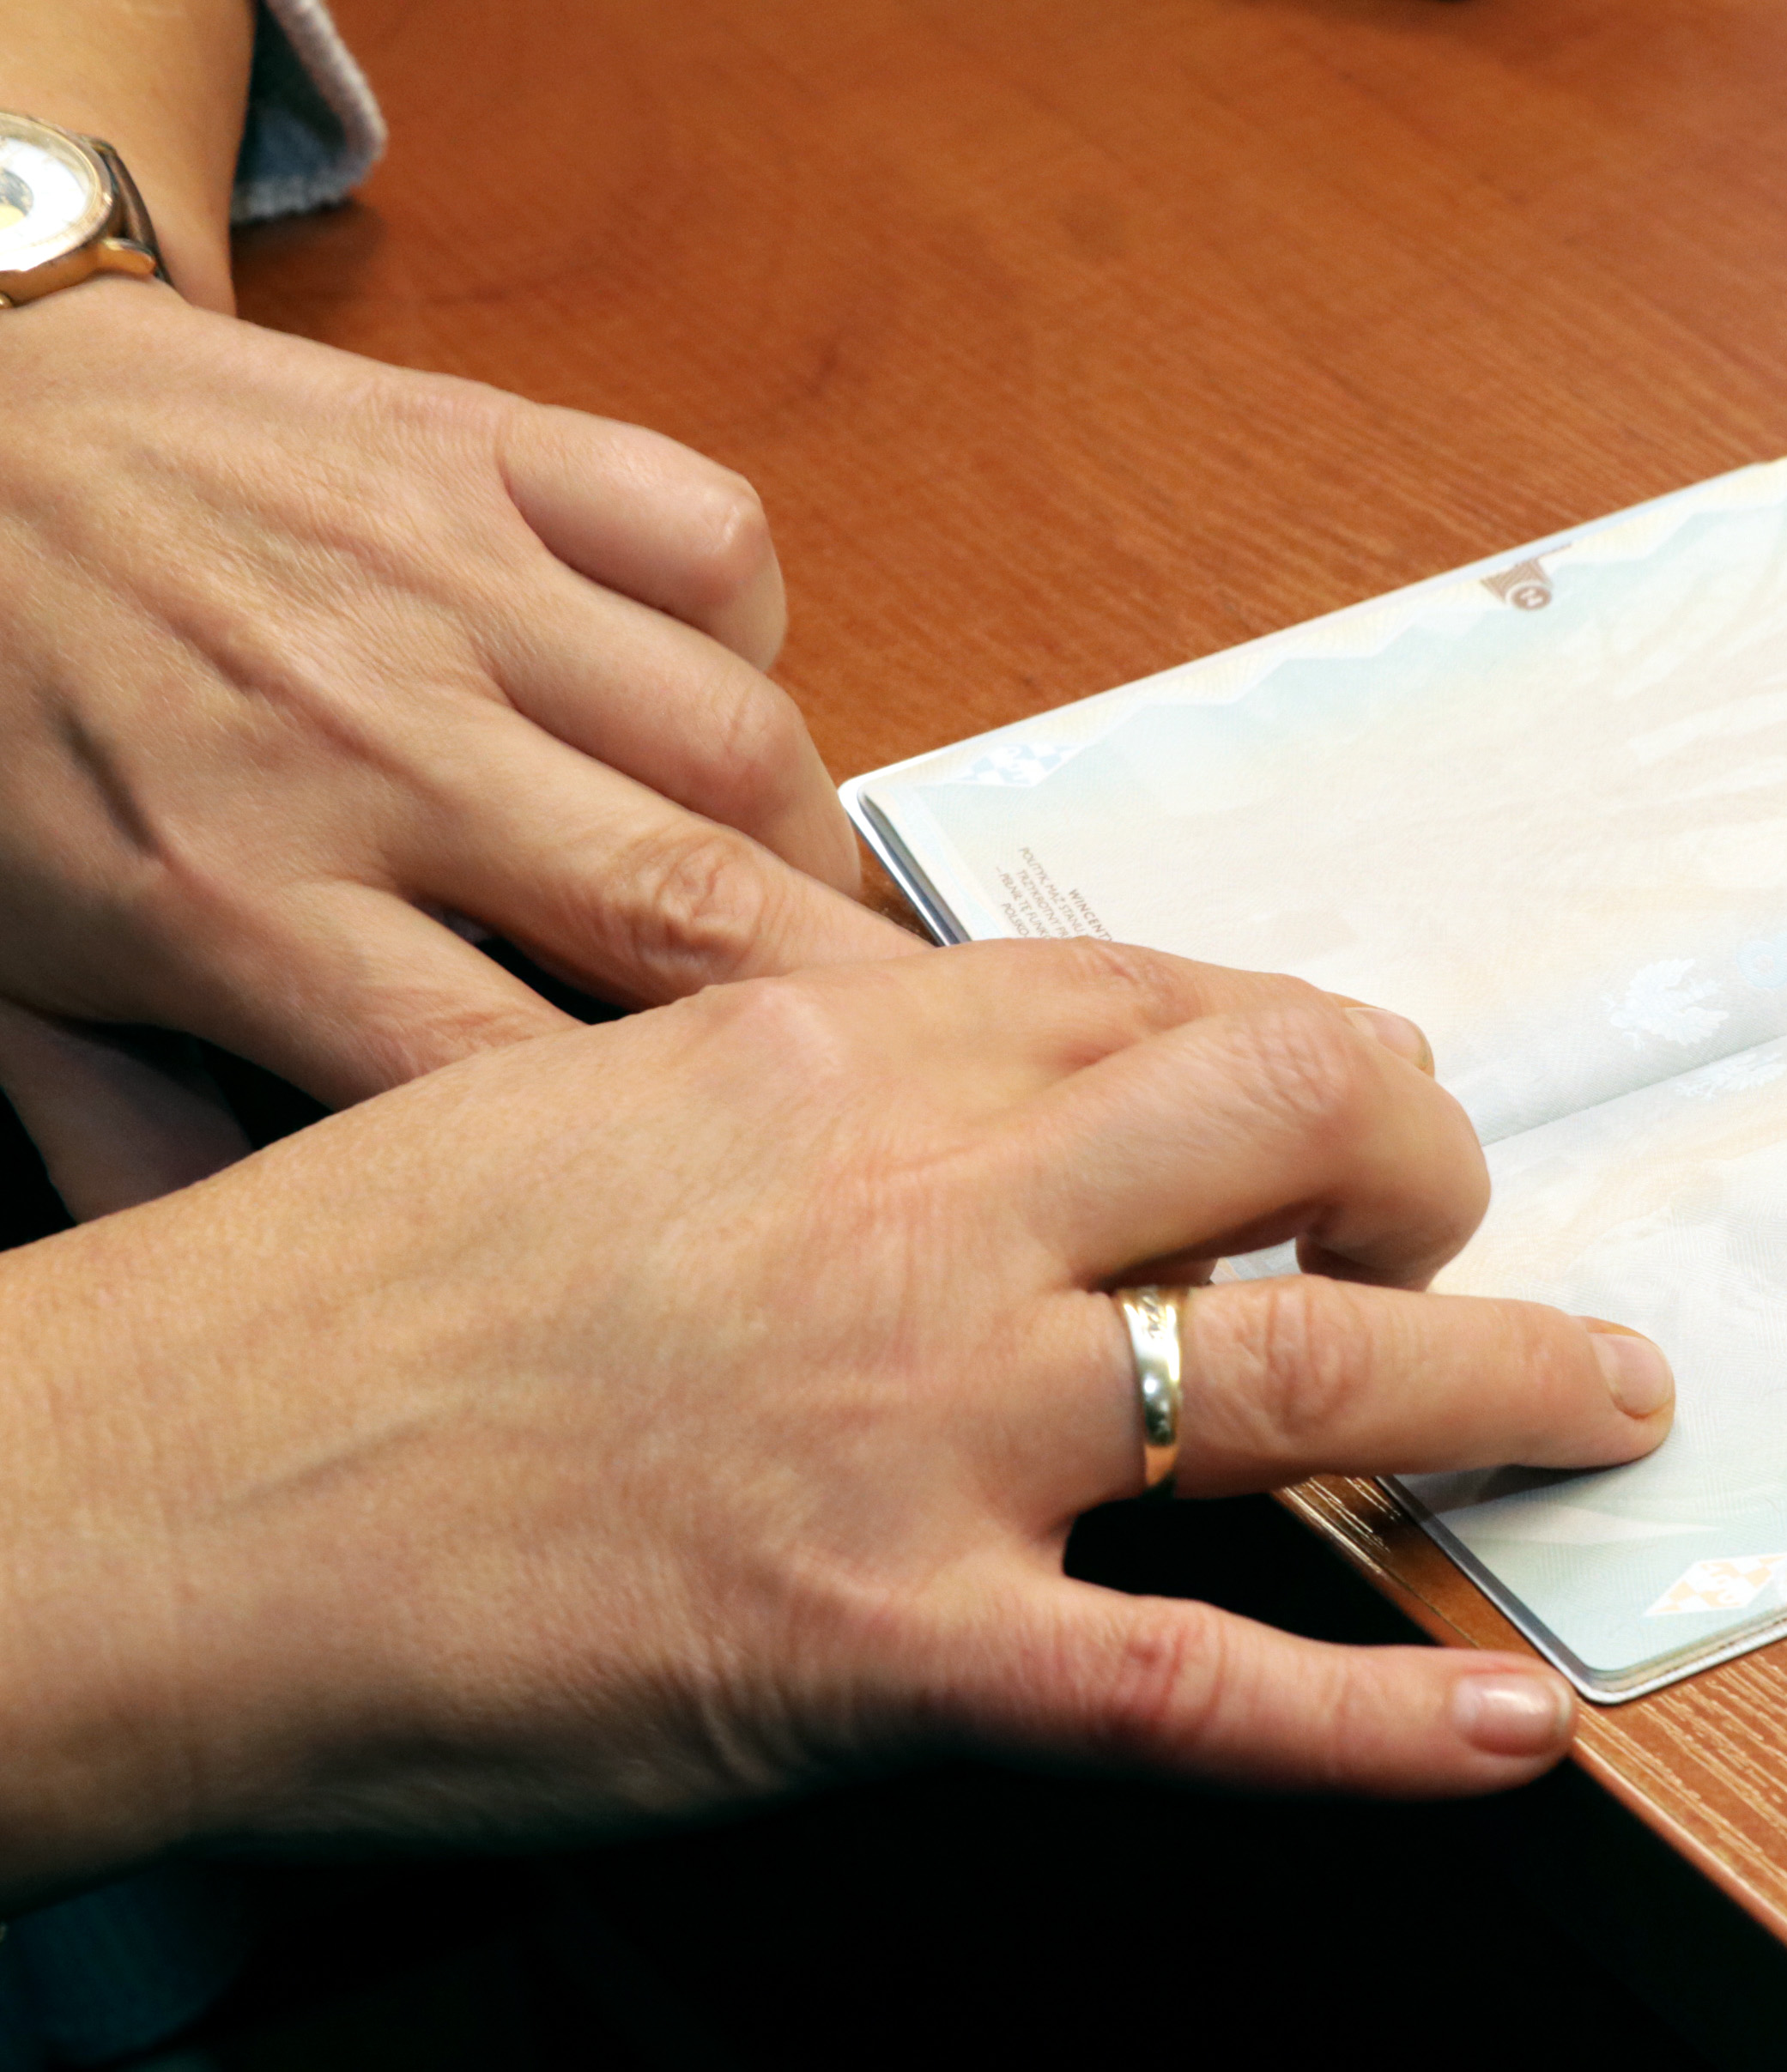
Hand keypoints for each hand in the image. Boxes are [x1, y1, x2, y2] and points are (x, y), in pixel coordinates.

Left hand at [0, 279, 917, 1109]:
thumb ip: (139, 1155)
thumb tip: (282, 1329)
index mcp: (237, 904)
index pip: (522, 1075)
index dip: (693, 1148)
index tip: (792, 1188)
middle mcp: (367, 745)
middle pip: (685, 911)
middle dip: (846, 1012)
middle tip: (932, 1069)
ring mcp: (441, 578)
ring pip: (740, 733)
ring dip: (809, 837)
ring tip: (798, 895)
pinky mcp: (481, 441)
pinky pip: (712, 535)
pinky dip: (752, 625)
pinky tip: (704, 688)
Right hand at [0, 942, 1673, 1906]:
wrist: (132, 1501)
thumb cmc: (314, 1311)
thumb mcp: (572, 1100)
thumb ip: (794, 1080)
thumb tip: (960, 1077)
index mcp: (820, 1047)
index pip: (1149, 989)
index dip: (1289, 1033)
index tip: (1342, 1077)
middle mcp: (911, 1211)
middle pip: (1284, 1118)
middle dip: (1418, 1158)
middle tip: (1452, 1212)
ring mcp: (920, 1435)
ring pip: (1305, 1380)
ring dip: (1500, 1377)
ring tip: (1600, 1392)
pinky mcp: (887, 1653)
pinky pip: (1200, 1689)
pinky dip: (1384, 1718)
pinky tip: (1514, 1719)